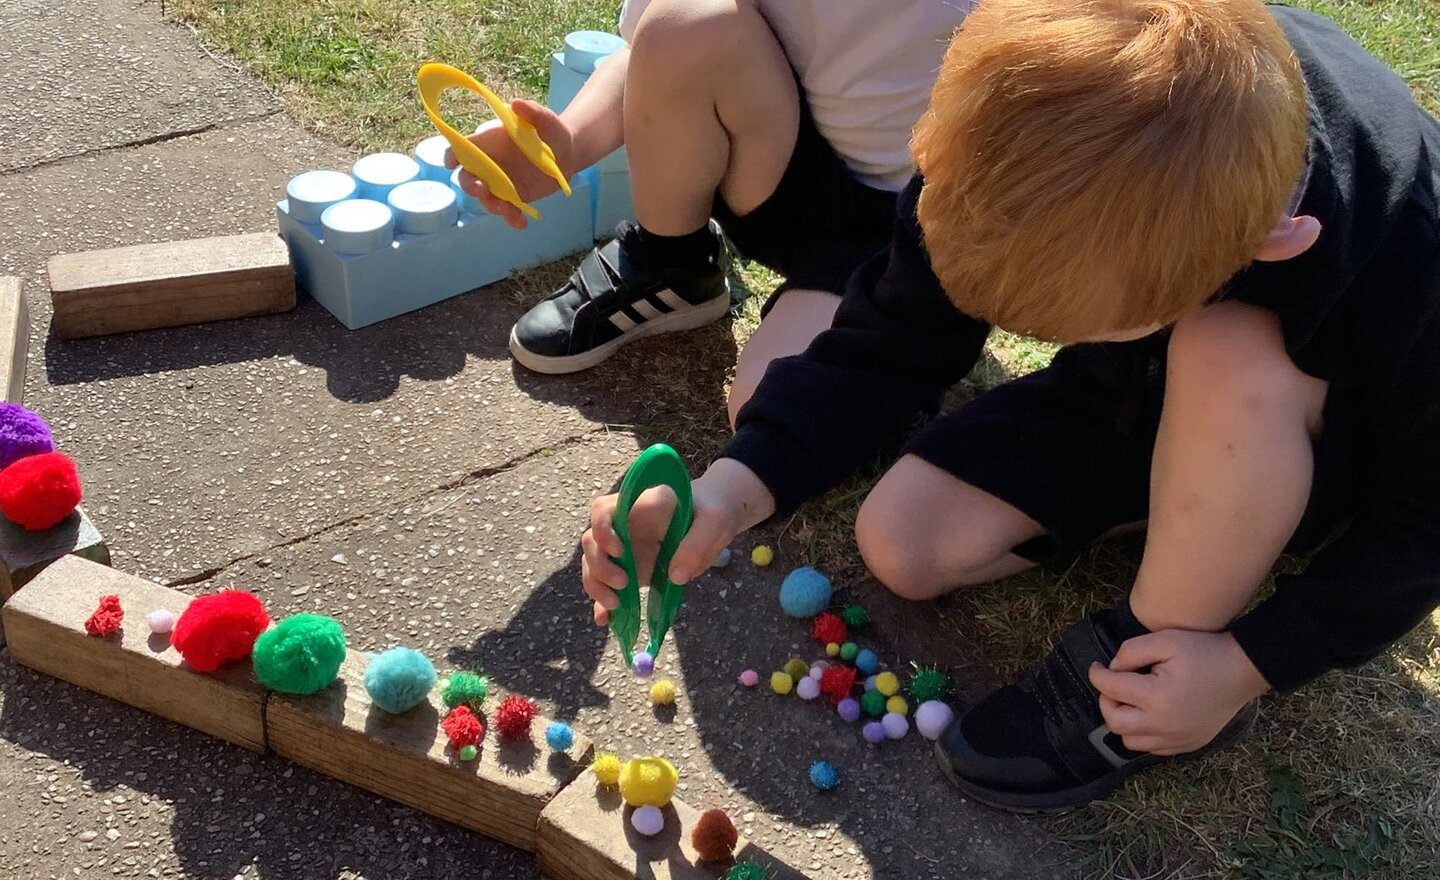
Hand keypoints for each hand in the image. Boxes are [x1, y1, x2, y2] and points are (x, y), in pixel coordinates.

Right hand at [444, 99, 573, 229]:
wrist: (569, 153)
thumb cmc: (551, 131)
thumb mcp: (545, 119)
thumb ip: (532, 112)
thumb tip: (516, 104)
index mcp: (489, 143)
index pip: (462, 149)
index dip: (452, 156)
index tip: (451, 164)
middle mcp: (490, 165)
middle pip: (469, 177)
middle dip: (470, 185)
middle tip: (482, 189)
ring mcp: (502, 183)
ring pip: (487, 198)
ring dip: (492, 206)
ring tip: (507, 210)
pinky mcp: (516, 198)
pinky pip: (509, 210)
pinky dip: (512, 219)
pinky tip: (521, 223)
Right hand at [580, 459, 774, 625]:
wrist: (712, 522)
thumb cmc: (713, 514)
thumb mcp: (715, 523)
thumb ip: (697, 544)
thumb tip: (676, 576)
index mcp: (640, 504)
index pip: (604, 510)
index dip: (603, 529)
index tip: (619, 550)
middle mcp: (624, 524)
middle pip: (592, 541)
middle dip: (600, 565)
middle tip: (624, 583)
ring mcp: (623, 548)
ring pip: (593, 564)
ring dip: (597, 585)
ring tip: (616, 605)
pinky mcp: (627, 569)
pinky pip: (606, 586)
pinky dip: (601, 603)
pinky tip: (605, 619)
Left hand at [1088, 629, 1269, 755]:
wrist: (1242, 670)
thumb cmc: (1204, 651)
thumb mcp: (1165, 639)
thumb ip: (1130, 652)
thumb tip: (1112, 669)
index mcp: (1157, 698)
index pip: (1110, 689)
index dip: (1097, 674)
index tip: (1097, 667)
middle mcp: (1164, 726)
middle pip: (1115, 722)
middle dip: (1107, 701)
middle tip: (1115, 684)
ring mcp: (1177, 740)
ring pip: (1130, 741)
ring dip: (1123, 720)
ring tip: (1132, 700)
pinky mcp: (1188, 746)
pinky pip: (1152, 748)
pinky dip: (1143, 733)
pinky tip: (1149, 713)